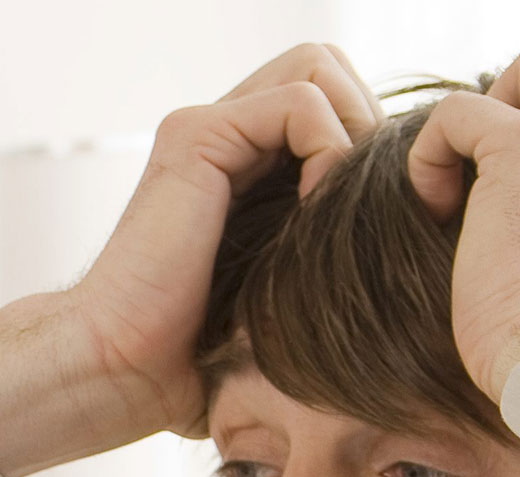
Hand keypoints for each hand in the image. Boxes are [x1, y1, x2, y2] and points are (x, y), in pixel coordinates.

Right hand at [0, 45, 373, 474]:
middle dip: (364, 119)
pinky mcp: (197, 137)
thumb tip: (399, 242)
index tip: (372, 210)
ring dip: (352, 126)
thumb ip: (322, 253)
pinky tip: (315, 205)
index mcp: (235, 166)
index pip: (328, 100)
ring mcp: (203, 131)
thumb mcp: (279, 295)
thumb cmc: (193, 358)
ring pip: (316, 67)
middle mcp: (217, 137)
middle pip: (325, 68)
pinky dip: (330, 147)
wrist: (120, 367)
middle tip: (363, 195)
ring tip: (340, 197)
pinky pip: (301, 102)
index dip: (366, 140)